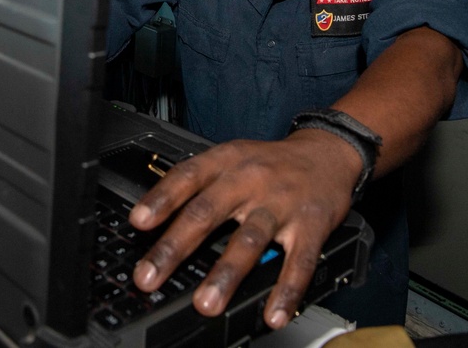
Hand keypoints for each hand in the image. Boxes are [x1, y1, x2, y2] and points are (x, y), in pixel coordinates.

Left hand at [128, 128, 362, 328]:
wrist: (328, 153)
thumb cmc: (272, 162)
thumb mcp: (232, 157)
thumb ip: (198, 184)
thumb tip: (152, 216)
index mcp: (227, 161)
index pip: (187, 177)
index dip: (161, 199)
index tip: (139, 222)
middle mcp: (250, 180)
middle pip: (208, 212)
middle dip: (175, 247)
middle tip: (150, 275)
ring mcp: (281, 204)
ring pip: (249, 240)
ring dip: (225, 275)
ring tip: (205, 303)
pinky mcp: (311, 226)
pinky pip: (299, 262)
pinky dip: (286, 291)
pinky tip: (272, 314)